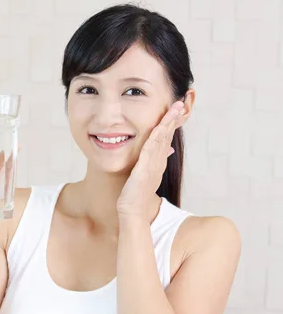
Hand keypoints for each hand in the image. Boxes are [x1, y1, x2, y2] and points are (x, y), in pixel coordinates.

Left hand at [117, 101, 184, 218]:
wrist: (133, 211)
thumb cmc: (135, 195)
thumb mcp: (145, 176)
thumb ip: (151, 165)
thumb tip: (162, 155)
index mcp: (157, 162)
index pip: (166, 138)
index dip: (171, 124)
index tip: (176, 110)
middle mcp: (158, 162)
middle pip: (168, 136)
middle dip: (174, 119)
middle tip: (181, 103)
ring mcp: (153, 165)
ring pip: (163, 139)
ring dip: (169, 123)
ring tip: (176, 108)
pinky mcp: (145, 170)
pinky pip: (151, 150)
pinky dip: (156, 138)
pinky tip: (159, 127)